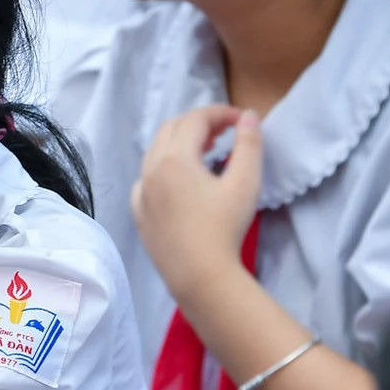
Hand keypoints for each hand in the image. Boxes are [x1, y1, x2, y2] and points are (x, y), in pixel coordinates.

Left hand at [131, 105, 262, 300]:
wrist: (200, 276)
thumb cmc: (225, 228)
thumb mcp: (245, 182)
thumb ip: (249, 144)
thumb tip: (249, 117)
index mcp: (174, 159)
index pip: (195, 119)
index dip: (220, 113)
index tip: (242, 119)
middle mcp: (150, 171)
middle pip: (171, 129)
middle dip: (199, 123)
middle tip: (226, 131)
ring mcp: (141, 193)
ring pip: (156, 153)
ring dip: (180, 143)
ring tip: (208, 151)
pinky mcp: (139, 213)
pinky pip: (147, 178)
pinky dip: (165, 167)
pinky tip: (183, 181)